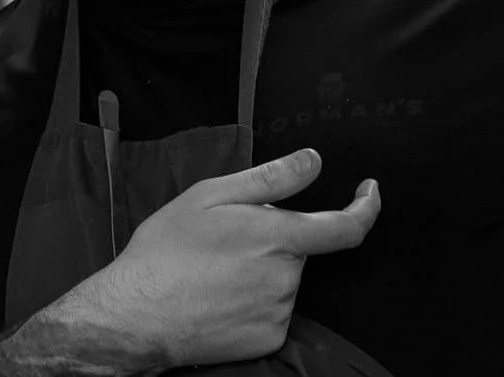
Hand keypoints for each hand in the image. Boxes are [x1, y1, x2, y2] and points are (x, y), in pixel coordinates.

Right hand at [95, 148, 379, 367]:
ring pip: (284, 278)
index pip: (346, 227)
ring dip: (264, 267)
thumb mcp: (213, 195)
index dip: (367, 207)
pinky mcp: (265, 341)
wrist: (133, 316)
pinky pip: (273, 310)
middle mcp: (285, 279)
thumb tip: (314, 161)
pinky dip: (255, 298)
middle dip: (276, 236)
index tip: (369, 191)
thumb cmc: (167, 250)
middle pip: (300, 248)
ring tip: (216, 268)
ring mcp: (276, 314)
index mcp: (278, 237)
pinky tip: (220, 296)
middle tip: (230, 237)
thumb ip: (272, 178)